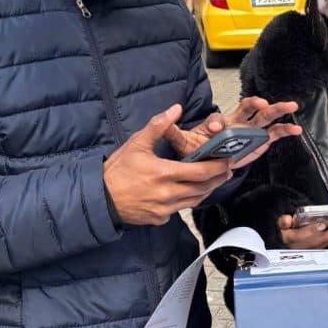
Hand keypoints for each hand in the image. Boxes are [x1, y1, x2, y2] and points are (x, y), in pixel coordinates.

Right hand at [104, 104, 233, 225]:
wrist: (100, 198)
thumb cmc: (118, 169)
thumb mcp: (137, 143)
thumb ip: (159, 125)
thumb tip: (177, 108)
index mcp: (164, 173)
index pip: (201, 172)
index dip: (218, 167)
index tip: (228, 161)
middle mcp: (167, 194)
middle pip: (203, 188)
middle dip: (218, 179)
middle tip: (227, 170)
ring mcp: (164, 209)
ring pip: (194, 201)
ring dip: (206, 190)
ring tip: (214, 180)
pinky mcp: (159, 219)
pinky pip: (180, 210)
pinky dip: (188, 200)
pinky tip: (190, 191)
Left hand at [164, 96, 301, 168]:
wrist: (204, 161)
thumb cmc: (195, 149)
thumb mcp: (182, 141)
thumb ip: (174, 131)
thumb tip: (170, 117)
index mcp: (218, 123)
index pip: (219, 119)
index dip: (218, 122)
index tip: (214, 128)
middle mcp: (236, 124)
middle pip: (248, 109)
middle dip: (258, 104)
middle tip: (265, 103)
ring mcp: (249, 132)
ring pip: (264, 118)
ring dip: (277, 111)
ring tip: (291, 106)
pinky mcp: (258, 142)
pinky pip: (273, 135)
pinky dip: (284, 131)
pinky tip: (296, 129)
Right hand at [278, 214, 327, 248]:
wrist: (287, 241)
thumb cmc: (287, 231)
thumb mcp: (281, 225)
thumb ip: (283, 222)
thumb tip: (287, 220)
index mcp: (290, 240)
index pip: (299, 237)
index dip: (310, 231)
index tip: (321, 226)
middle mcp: (300, 249)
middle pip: (317, 242)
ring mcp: (310, 252)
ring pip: (325, 244)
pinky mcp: (317, 252)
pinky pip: (327, 245)